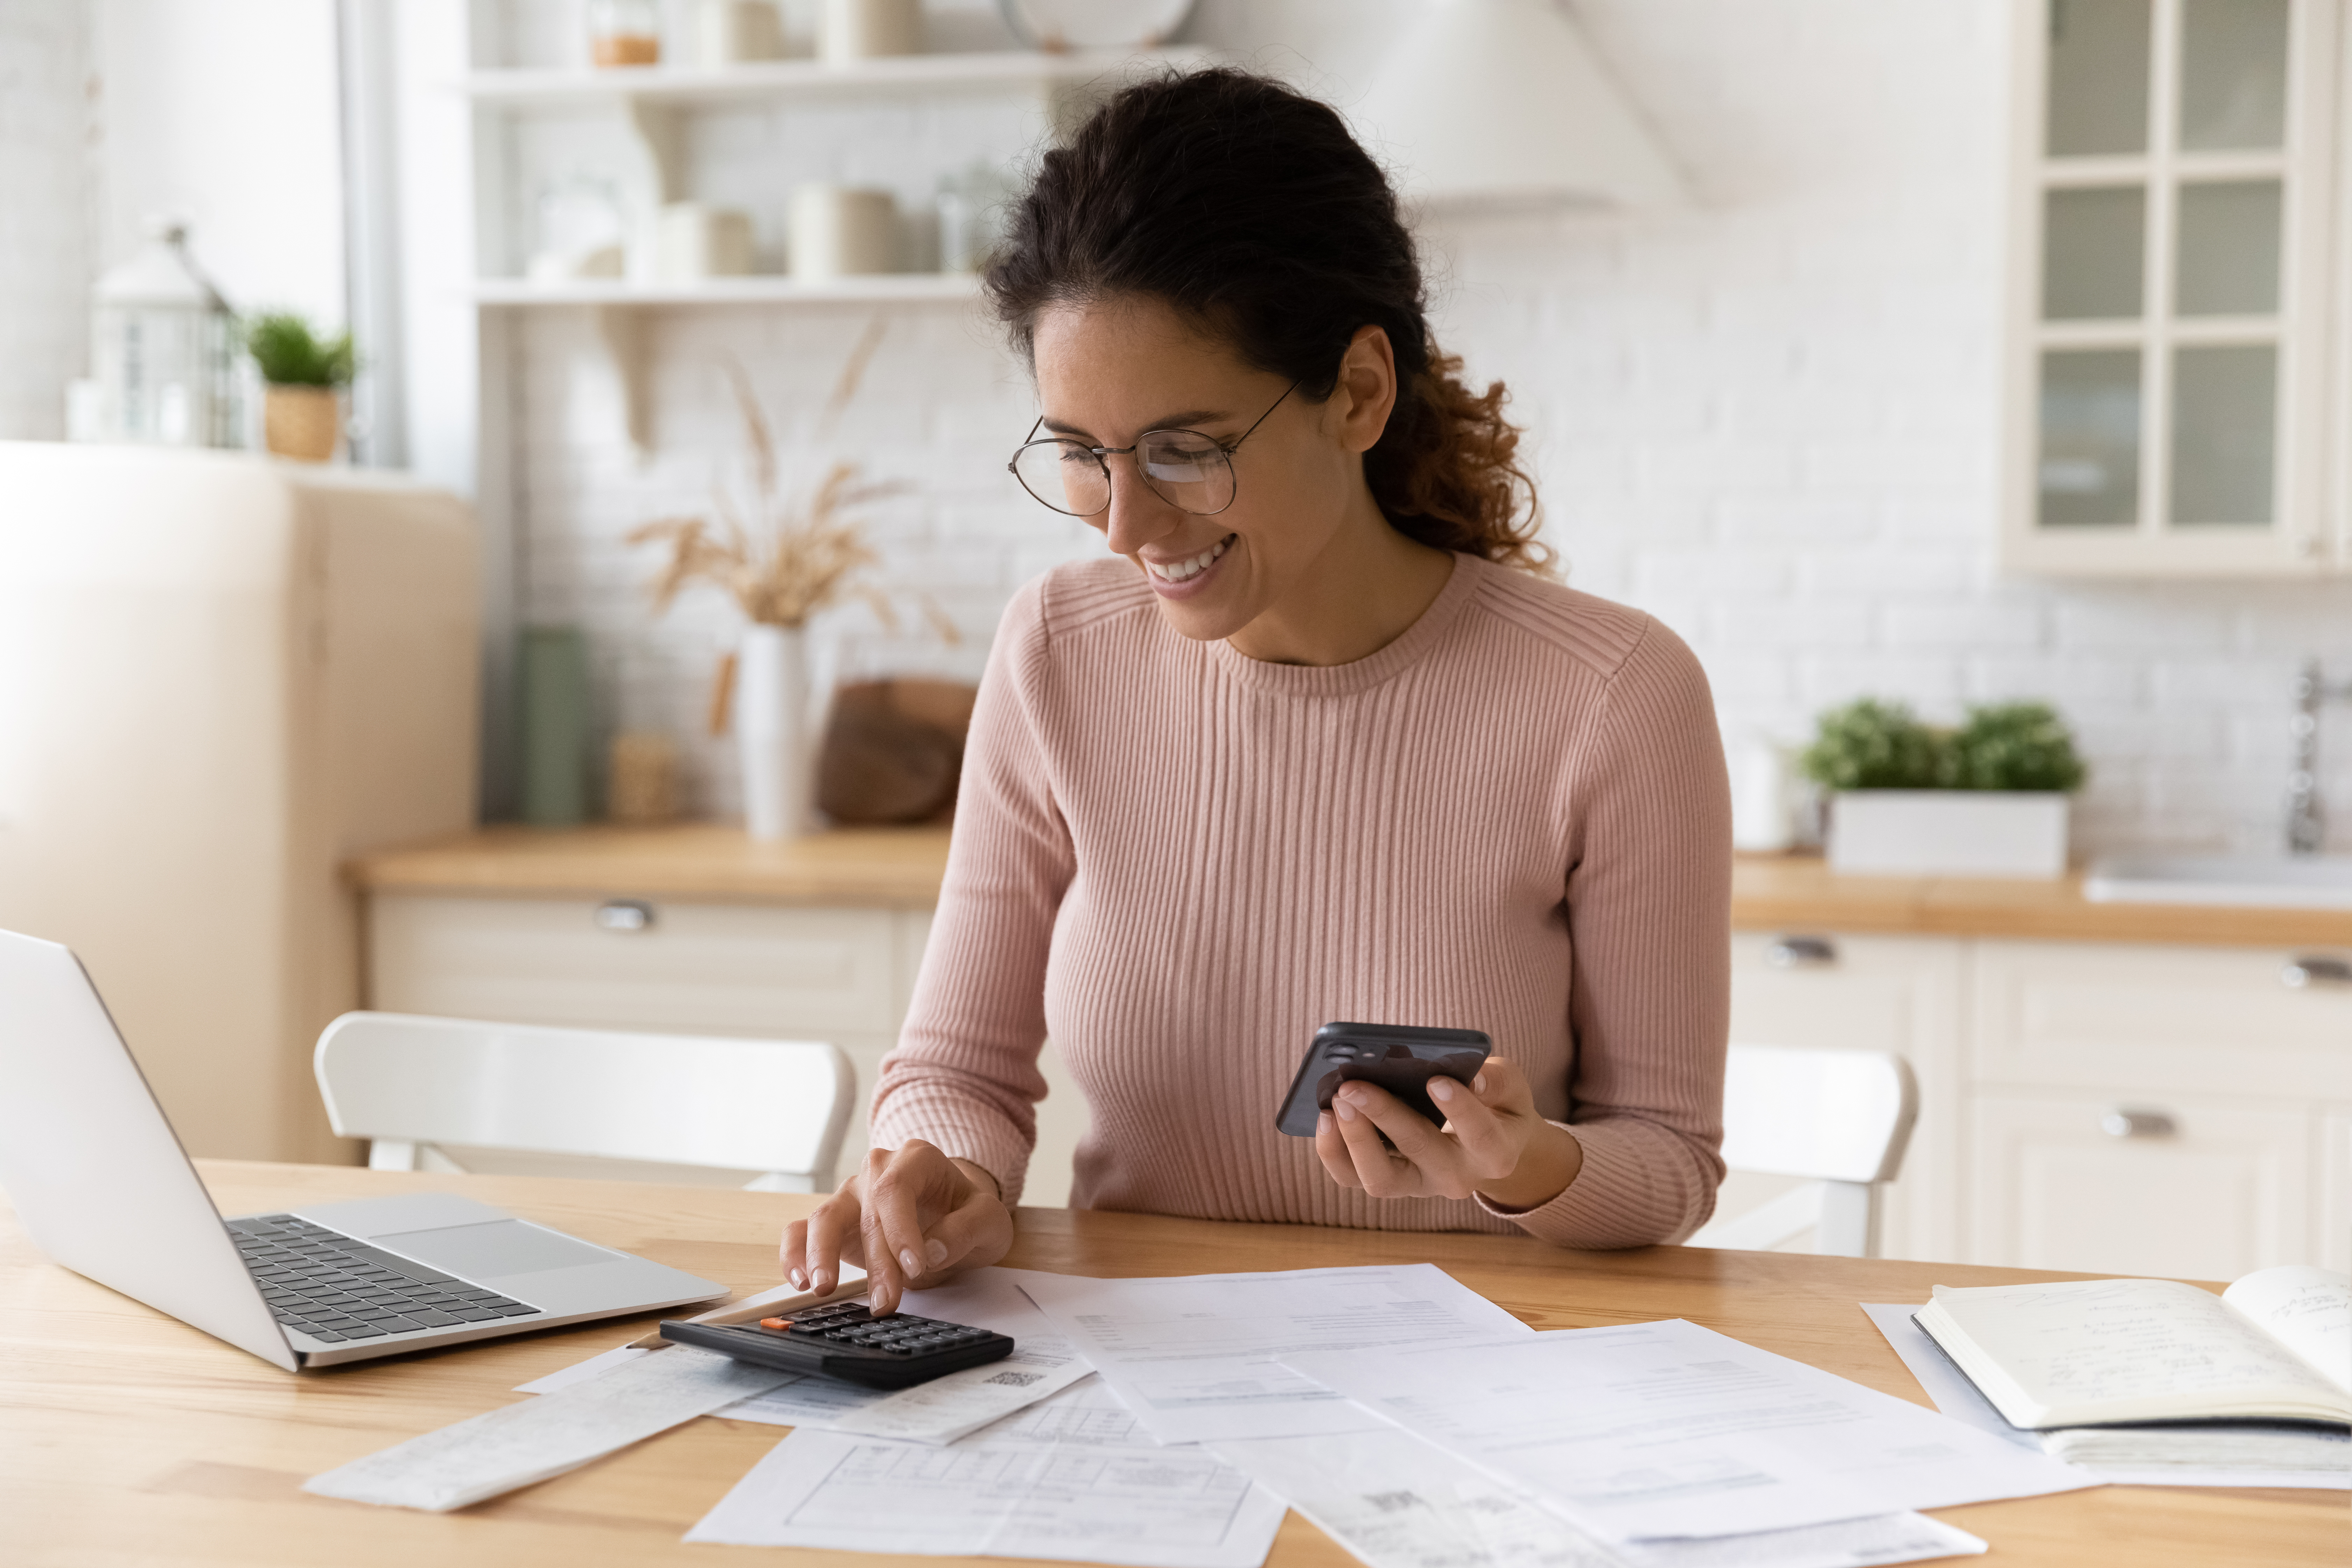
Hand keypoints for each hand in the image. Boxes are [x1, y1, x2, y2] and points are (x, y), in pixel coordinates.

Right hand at [782, 1139, 1015, 1315]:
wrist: (953, 1211)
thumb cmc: (967, 1211)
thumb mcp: (989, 1219)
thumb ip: (966, 1230)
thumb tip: (933, 1250)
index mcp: (916, 1159)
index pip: (896, 1189)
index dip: (900, 1229)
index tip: (914, 1267)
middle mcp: (876, 1171)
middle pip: (866, 1212)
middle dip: (876, 1262)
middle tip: (886, 1302)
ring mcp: (850, 1195)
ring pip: (823, 1218)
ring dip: (821, 1256)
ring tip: (824, 1289)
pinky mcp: (833, 1222)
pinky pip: (799, 1232)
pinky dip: (795, 1254)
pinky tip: (801, 1281)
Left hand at [1314, 1060, 1582, 1210]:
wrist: (1485, 1141)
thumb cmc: (1495, 1104)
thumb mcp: (1510, 1088)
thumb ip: (1497, 1081)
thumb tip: (1472, 1078)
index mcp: (1496, 1152)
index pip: (1482, 1136)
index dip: (1460, 1110)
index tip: (1435, 1080)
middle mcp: (1458, 1177)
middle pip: (1421, 1152)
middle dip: (1385, 1115)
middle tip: (1354, 1085)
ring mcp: (1419, 1185)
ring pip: (1381, 1179)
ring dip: (1354, 1139)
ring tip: (1336, 1100)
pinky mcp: (1389, 1182)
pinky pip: (1353, 1178)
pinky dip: (1334, 1151)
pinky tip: (1325, 1117)